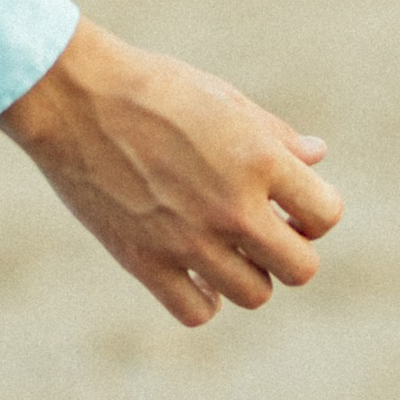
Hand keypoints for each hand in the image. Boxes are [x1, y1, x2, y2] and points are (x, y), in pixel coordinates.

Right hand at [0, 21, 340, 327]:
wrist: (73, 97)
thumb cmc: (152, 88)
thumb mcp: (224, 99)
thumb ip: (276, 135)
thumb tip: (317, 158)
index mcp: (259, 161)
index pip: (325, 214)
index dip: (316, 212)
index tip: (293, 204)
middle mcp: (232, 208)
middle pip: (301, 268)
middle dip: (292, 251)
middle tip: (268, 230)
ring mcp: (188, 241)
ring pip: (255, 295)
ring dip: (250, 274)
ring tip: (229, 247)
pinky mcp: (144, 262)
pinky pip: (197, 312)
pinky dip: (205, 299)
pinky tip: (197, 272)